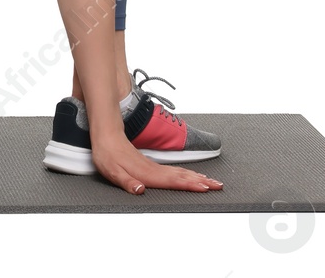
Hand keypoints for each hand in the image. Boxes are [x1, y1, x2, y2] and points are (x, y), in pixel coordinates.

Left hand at [91, 136, 223, 194]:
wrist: (105, 135)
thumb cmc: (107, 155)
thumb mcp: (112, 172)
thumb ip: (127, 182)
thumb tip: (140, 190)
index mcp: (147, 174)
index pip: (173, 181)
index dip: (190, 185)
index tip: (205, 188)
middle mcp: (154, 169)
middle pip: (182, 176)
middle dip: (201, 181)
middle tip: (219, 186)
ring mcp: (154, 166)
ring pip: (180, 172)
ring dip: (197, 177)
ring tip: (212, 182)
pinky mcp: (151, 164)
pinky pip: (174, 170)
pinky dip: (187, 174)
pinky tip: (192, 176)